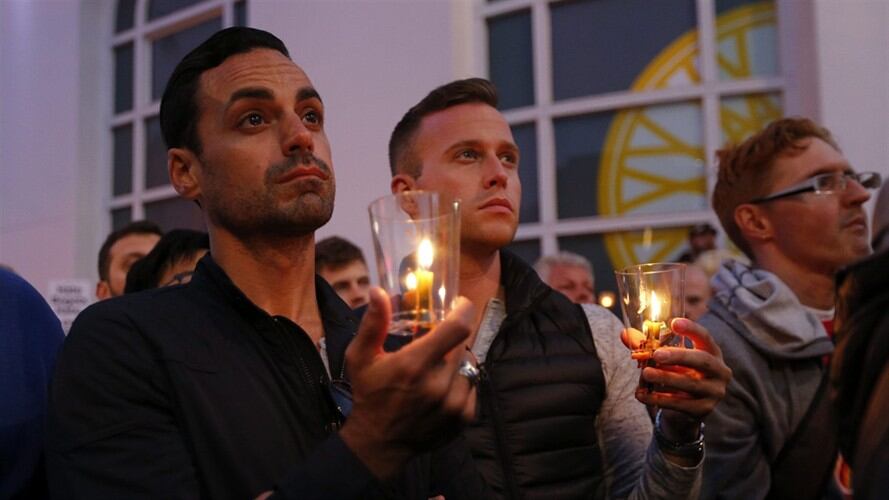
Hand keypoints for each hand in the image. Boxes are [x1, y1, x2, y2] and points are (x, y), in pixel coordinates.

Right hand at [339, 287, 476, 479]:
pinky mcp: (463, 418)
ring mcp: (454, 404)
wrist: (379, 444)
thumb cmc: (369, 395)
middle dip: (451, 338)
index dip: (463, 310)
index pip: (457, 328)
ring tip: (436, 368)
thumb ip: (373, 324)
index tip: (459, 303)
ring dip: (455, 361)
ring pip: (468, 365)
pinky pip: (472, 387)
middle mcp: (438, 384)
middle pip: (462, 345)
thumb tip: (378, 291)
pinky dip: (460, 382)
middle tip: (435, 342)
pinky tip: (441, 387)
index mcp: (414, 365)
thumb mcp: (361, 358)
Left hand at [621, 317, 731, 439]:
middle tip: (657, 354)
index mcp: (711, 351)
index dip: (691, 329)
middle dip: (678, 356)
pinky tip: (641, 394)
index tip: (674, 323)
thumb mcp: (667, 358)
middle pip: (702, 360)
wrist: (686, 407)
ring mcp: (714, 391)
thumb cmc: (677, 373)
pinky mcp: (704, 409)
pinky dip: (659, 399)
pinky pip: (680, 404)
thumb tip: (624, 334)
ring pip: (690, 384)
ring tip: (646, 373)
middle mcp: (719, 370)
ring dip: (666, 377)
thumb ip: (648, 346)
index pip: (705, 337)